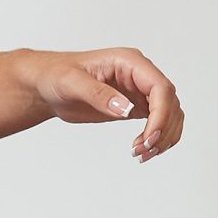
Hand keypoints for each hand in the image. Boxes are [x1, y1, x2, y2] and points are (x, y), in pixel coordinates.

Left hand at [23, 47, 184, 162]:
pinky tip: (143, 150)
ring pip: (170, 115)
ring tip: (141, 154)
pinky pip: (159, 122)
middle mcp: (140, 75)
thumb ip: (99, 94)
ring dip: (163, 137)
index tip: (150, 137)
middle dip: (162, 130)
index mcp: (129, 62)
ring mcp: (140, 91)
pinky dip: (158, 139)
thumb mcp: (71, 82)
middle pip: (170, 103)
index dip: (162, 114)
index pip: (161, 87)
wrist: (47, 85)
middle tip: (142, 150)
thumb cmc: (56, 75)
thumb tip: (126, 109)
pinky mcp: (135, 106)